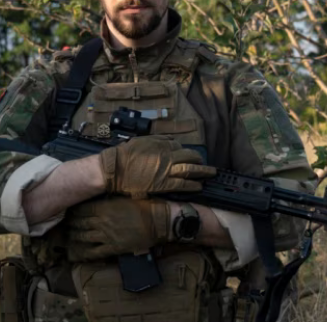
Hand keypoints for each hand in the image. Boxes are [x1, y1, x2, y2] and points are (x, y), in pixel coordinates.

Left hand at [65, 197, 169, 261]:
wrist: (158, 222)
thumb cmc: (144, 205)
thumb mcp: (125, 196)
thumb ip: (110, 199)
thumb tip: (100, 196)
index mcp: (105, 208)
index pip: (83, 209)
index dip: (75, 211)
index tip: (70, 210)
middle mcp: (103, 222)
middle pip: (81, 223)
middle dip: (72, 223)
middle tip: (66, 224)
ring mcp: (107, 236)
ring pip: (85, 237)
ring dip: (75, 236)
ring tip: (69, 236)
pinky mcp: (113, 248)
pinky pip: (95, 252)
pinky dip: (85, 253)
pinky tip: (79, 253)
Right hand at [99, 135, 215, 198]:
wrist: (116, 169)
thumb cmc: (127, 153)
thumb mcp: (144, 140)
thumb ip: (159, 140)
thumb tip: (172, 141)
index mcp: (162, 145)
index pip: (180, 147)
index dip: (187, 152)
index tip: (191, 156)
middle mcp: (167, 157)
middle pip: (190, 158)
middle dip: (200, 160)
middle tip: (206, 163)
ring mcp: (166, 172)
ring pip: (189, 171)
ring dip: (202, 172)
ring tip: (210, 173)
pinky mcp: (162, 185)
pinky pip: (182, 185)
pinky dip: (192, 185)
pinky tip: (199, 186)